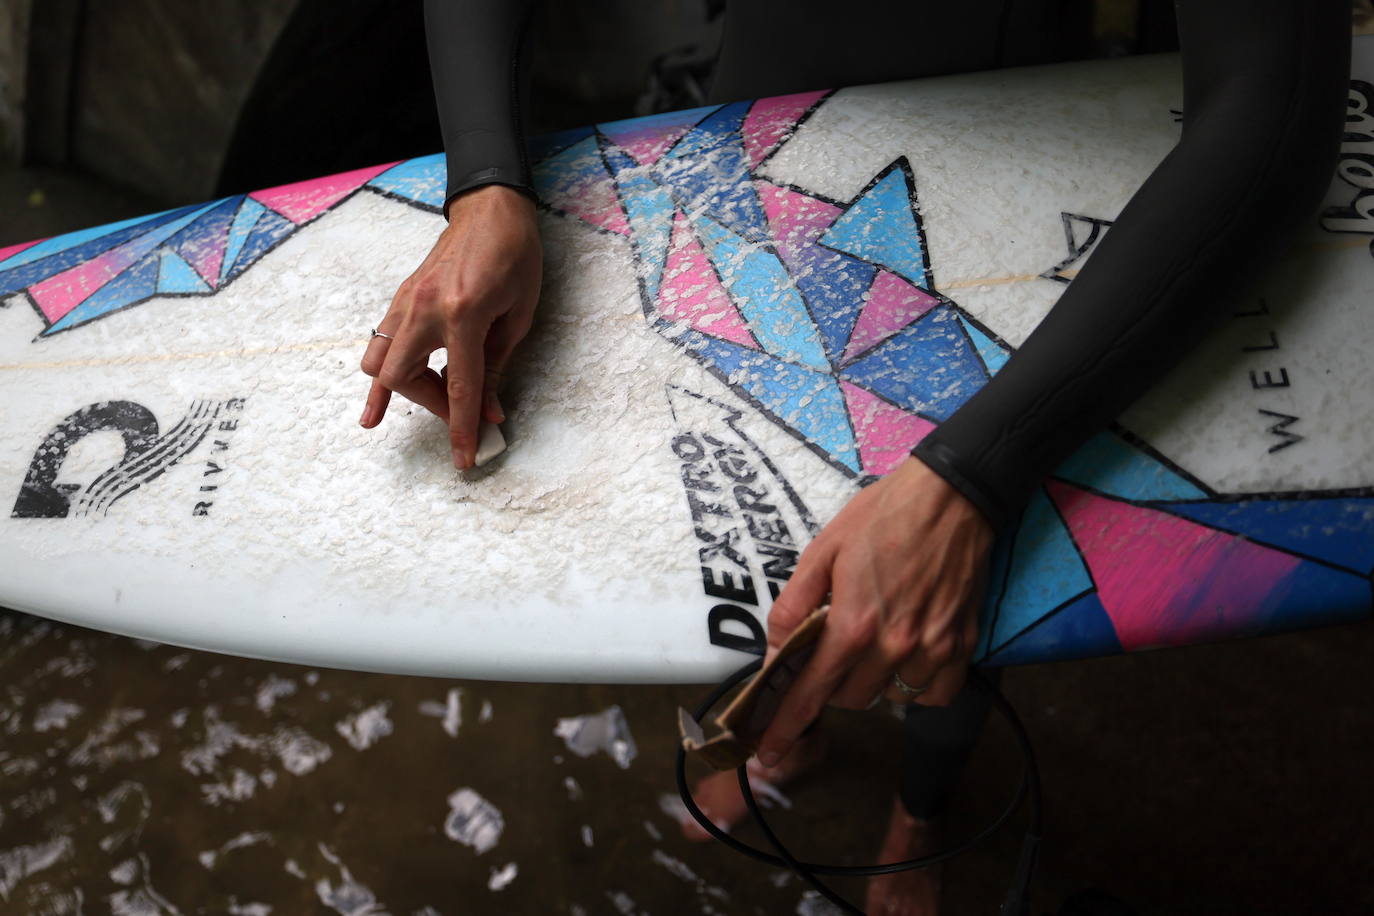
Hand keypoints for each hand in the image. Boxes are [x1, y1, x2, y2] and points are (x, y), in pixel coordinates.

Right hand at [359, 184, 540, 468]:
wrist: (491, 209)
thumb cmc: (515, 255)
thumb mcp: (519, 315)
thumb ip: (497, 365)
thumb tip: (487, 410)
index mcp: (463, 314)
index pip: (459, 386)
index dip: (461, 429)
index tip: (464, 459)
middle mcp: (425, 309)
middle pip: (402, 379)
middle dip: (432, 406)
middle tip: (461, 412)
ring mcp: (406, 302)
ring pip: (379, 363)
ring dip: (402, 391)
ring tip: (428, 404)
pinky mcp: (400, 298)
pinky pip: (380, 342)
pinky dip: (383, 371)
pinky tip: (378, 400)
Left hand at [755, 457, 993, 766]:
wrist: (952, 497)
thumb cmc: (882, 517)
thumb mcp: (822, 551)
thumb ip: (794, 605)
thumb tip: (776, 651)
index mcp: (852, 623)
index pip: (811, 691)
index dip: (786, 725)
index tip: (769, 753)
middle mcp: (893, 646)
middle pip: (848, 698)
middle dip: (831, 682)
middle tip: (833, 646)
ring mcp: (931, 650)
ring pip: (888, 698)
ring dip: (871, 681)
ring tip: (873, 640)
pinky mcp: (963, 646)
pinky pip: (932, 694)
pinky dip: (914, 685)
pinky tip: (906, 653)